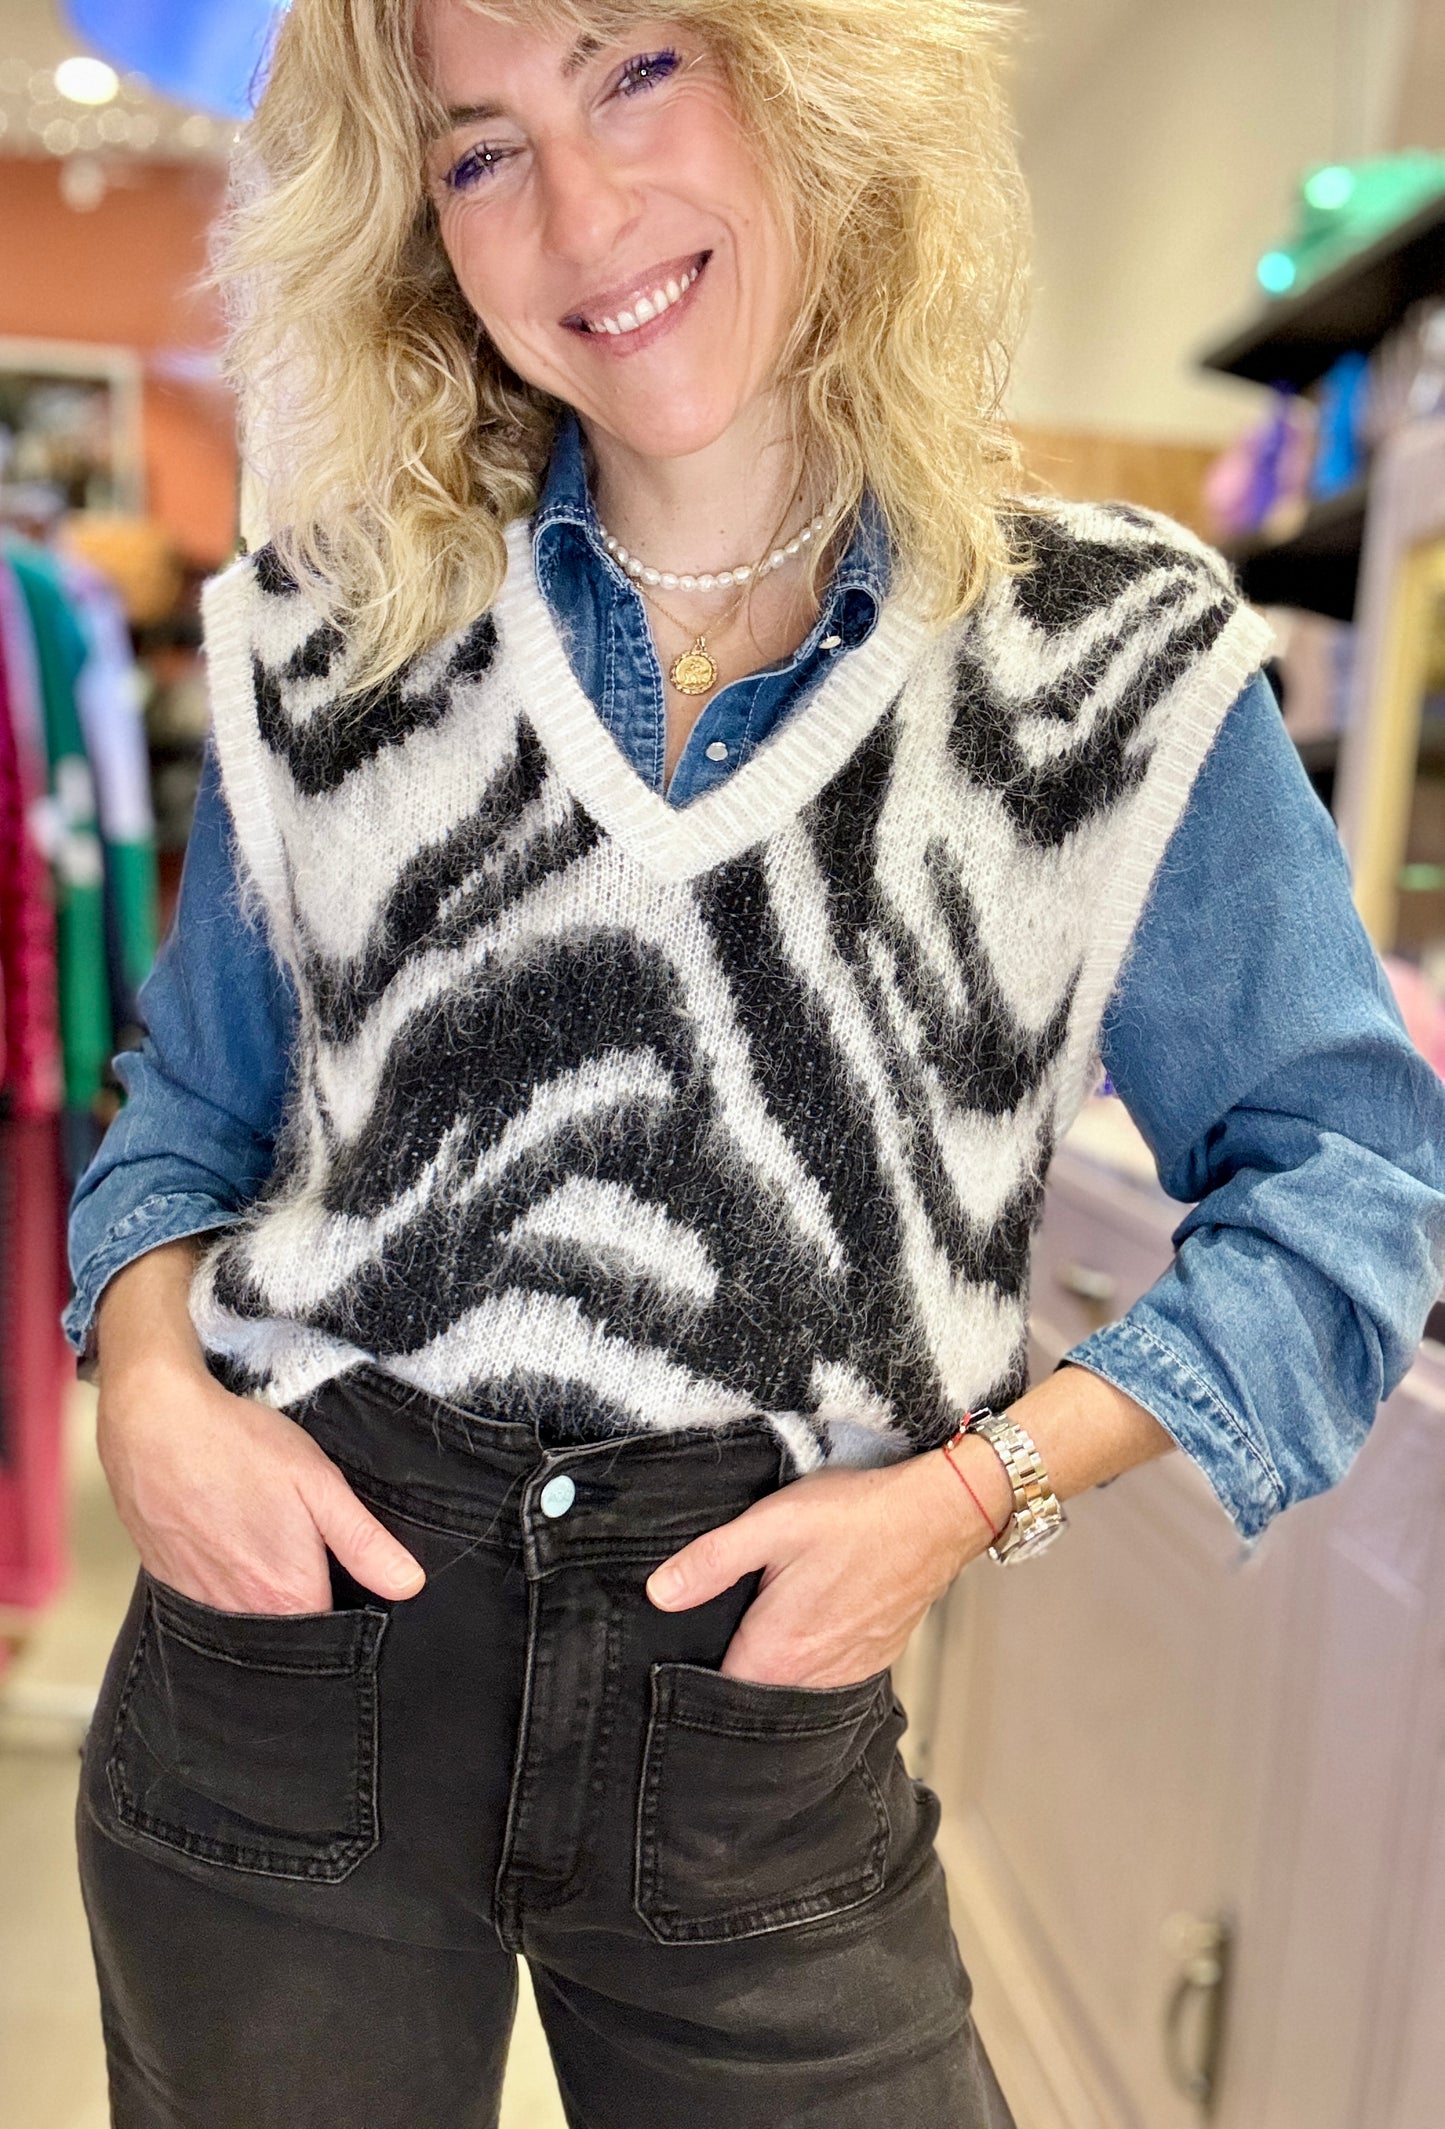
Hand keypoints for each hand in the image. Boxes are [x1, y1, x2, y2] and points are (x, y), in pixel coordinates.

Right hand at [97, 1356, 425, 1615]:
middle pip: (288, 1631)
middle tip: (308, 1552)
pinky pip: (212, 1604)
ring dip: (264, 1596)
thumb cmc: (240, 1449)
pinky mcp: (171, 1584)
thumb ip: (364, 1543)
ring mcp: (200, 1602)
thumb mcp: (319, 1485)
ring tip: (269, 1544)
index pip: (332, 1633)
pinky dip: (227, 1585)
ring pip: (248, 1620)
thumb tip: (409, 1586)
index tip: (351, 1579)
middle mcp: (242, 1613)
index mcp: (288, 1595)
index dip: (349, 1609)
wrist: (154, 1425)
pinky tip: (232, 1544)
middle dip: (306, 1606)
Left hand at [645, 1447, 1006, 1687]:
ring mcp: (848, 1673)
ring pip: (790, 1686)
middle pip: (753, 1693)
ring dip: (773, 1663)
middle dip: (732, 1669)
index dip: (690, 1674)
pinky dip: (809, 1656)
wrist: (937, 1516)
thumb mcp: (771, 1525)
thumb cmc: (857, 1518)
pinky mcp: (872, 1658)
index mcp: (777, 1653)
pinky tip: (807, 1617)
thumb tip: (660, 1593)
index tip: (676, 1651)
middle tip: (721, 1624)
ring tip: (763, 1618)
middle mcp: (812, 1678)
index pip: (714, 1692)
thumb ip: (711, 1562)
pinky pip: (825, 1673)